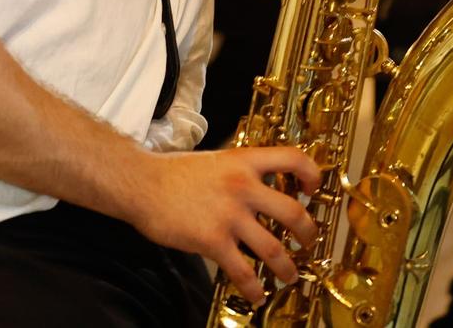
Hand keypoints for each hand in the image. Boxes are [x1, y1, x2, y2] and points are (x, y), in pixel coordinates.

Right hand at [120, 146, 319, 304]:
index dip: (312, 175)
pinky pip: (244, 272)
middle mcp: (242, 187)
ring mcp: (229, 215)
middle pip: (294, 213)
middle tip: (308, 242)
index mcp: (244, 162)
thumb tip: (259, 189)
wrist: (140, 184)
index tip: (312, 191)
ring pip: (275, 249)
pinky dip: (255, 288)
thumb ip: (238, 173)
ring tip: (289, 275)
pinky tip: (257, 293)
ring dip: (288, 268)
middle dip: (308, 234)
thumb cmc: (172, 173)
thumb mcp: (214, 160)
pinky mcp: (213, 241)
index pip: (293, 159)